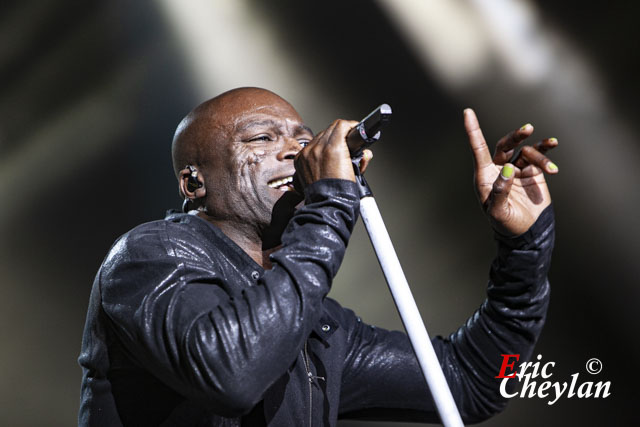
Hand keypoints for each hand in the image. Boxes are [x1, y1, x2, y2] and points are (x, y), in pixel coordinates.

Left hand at [294, 119, 372, 189]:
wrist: (327, 206)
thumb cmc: (342, 193)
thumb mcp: (357, 171)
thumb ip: (360, 157)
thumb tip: (363, 153)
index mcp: (333, 148)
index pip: (342, 125)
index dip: (351, 127)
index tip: (354, 130)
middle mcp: (317, 149)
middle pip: (330, 129)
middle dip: (341, 134)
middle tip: (348, 143)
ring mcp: (307, 154)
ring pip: (319, 137)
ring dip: (329, 141)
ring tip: (337, 152)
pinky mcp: (300, 161)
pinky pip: (310, 147)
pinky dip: (318, 150)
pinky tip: (325, 159)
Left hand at [464, 108, 558, 235]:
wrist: (527, 232)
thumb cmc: (506, 223)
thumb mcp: (498, 211)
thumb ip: (500, 190)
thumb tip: (508, 169)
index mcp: (484, 176)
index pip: (477, 148)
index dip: (473, 130)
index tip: (467, 112)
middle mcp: (498, 169)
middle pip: (505, 144)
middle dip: (516, 136)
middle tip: (528, 129)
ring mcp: (516, 169)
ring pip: (527, 152)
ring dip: (539, 155)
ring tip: (550, 169)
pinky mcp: (532, 172)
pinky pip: (539, 157)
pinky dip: (546, 154)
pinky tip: (553, 152)